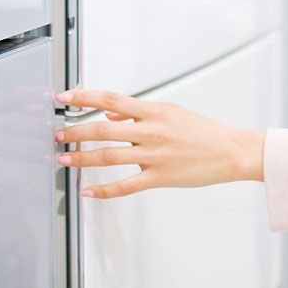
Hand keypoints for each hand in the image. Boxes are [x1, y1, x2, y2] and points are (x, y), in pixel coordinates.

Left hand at [54, 88, 265, 198]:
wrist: (229, 152)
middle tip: (58, 134)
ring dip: (82, 158)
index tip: (65, 97)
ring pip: (109, 156)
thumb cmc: (202, 131)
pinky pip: (125, 185)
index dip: (84, 97)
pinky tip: (89, 191)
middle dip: (75, 132)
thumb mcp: (170, 112)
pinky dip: (104, 190)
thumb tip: (111, 116)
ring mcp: (154, 155)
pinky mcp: (159, 177)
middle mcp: (151, 131)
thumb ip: (138, 114)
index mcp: (153, 111)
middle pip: (102, 129)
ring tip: (64, 159)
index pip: (111, 100)